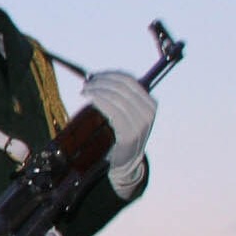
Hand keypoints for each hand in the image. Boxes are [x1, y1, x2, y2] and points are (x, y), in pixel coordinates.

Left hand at [83, 70, 155, 198]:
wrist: (128, 160)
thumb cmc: (123, 132)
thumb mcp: (128, 112)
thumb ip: (120, 96)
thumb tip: (98, 78)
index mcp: (150, 103)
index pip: (130, 81)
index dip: (110, 75)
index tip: (94, 75)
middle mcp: (149, 112)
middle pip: (121, 87)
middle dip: (101, 82)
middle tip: (86, 84)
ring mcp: (141, 124)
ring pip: (116, 98)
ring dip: (97, 90)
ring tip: (85, 91)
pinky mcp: (130, 133)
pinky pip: (112, 111)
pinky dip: (99, 101)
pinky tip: (90, 99)